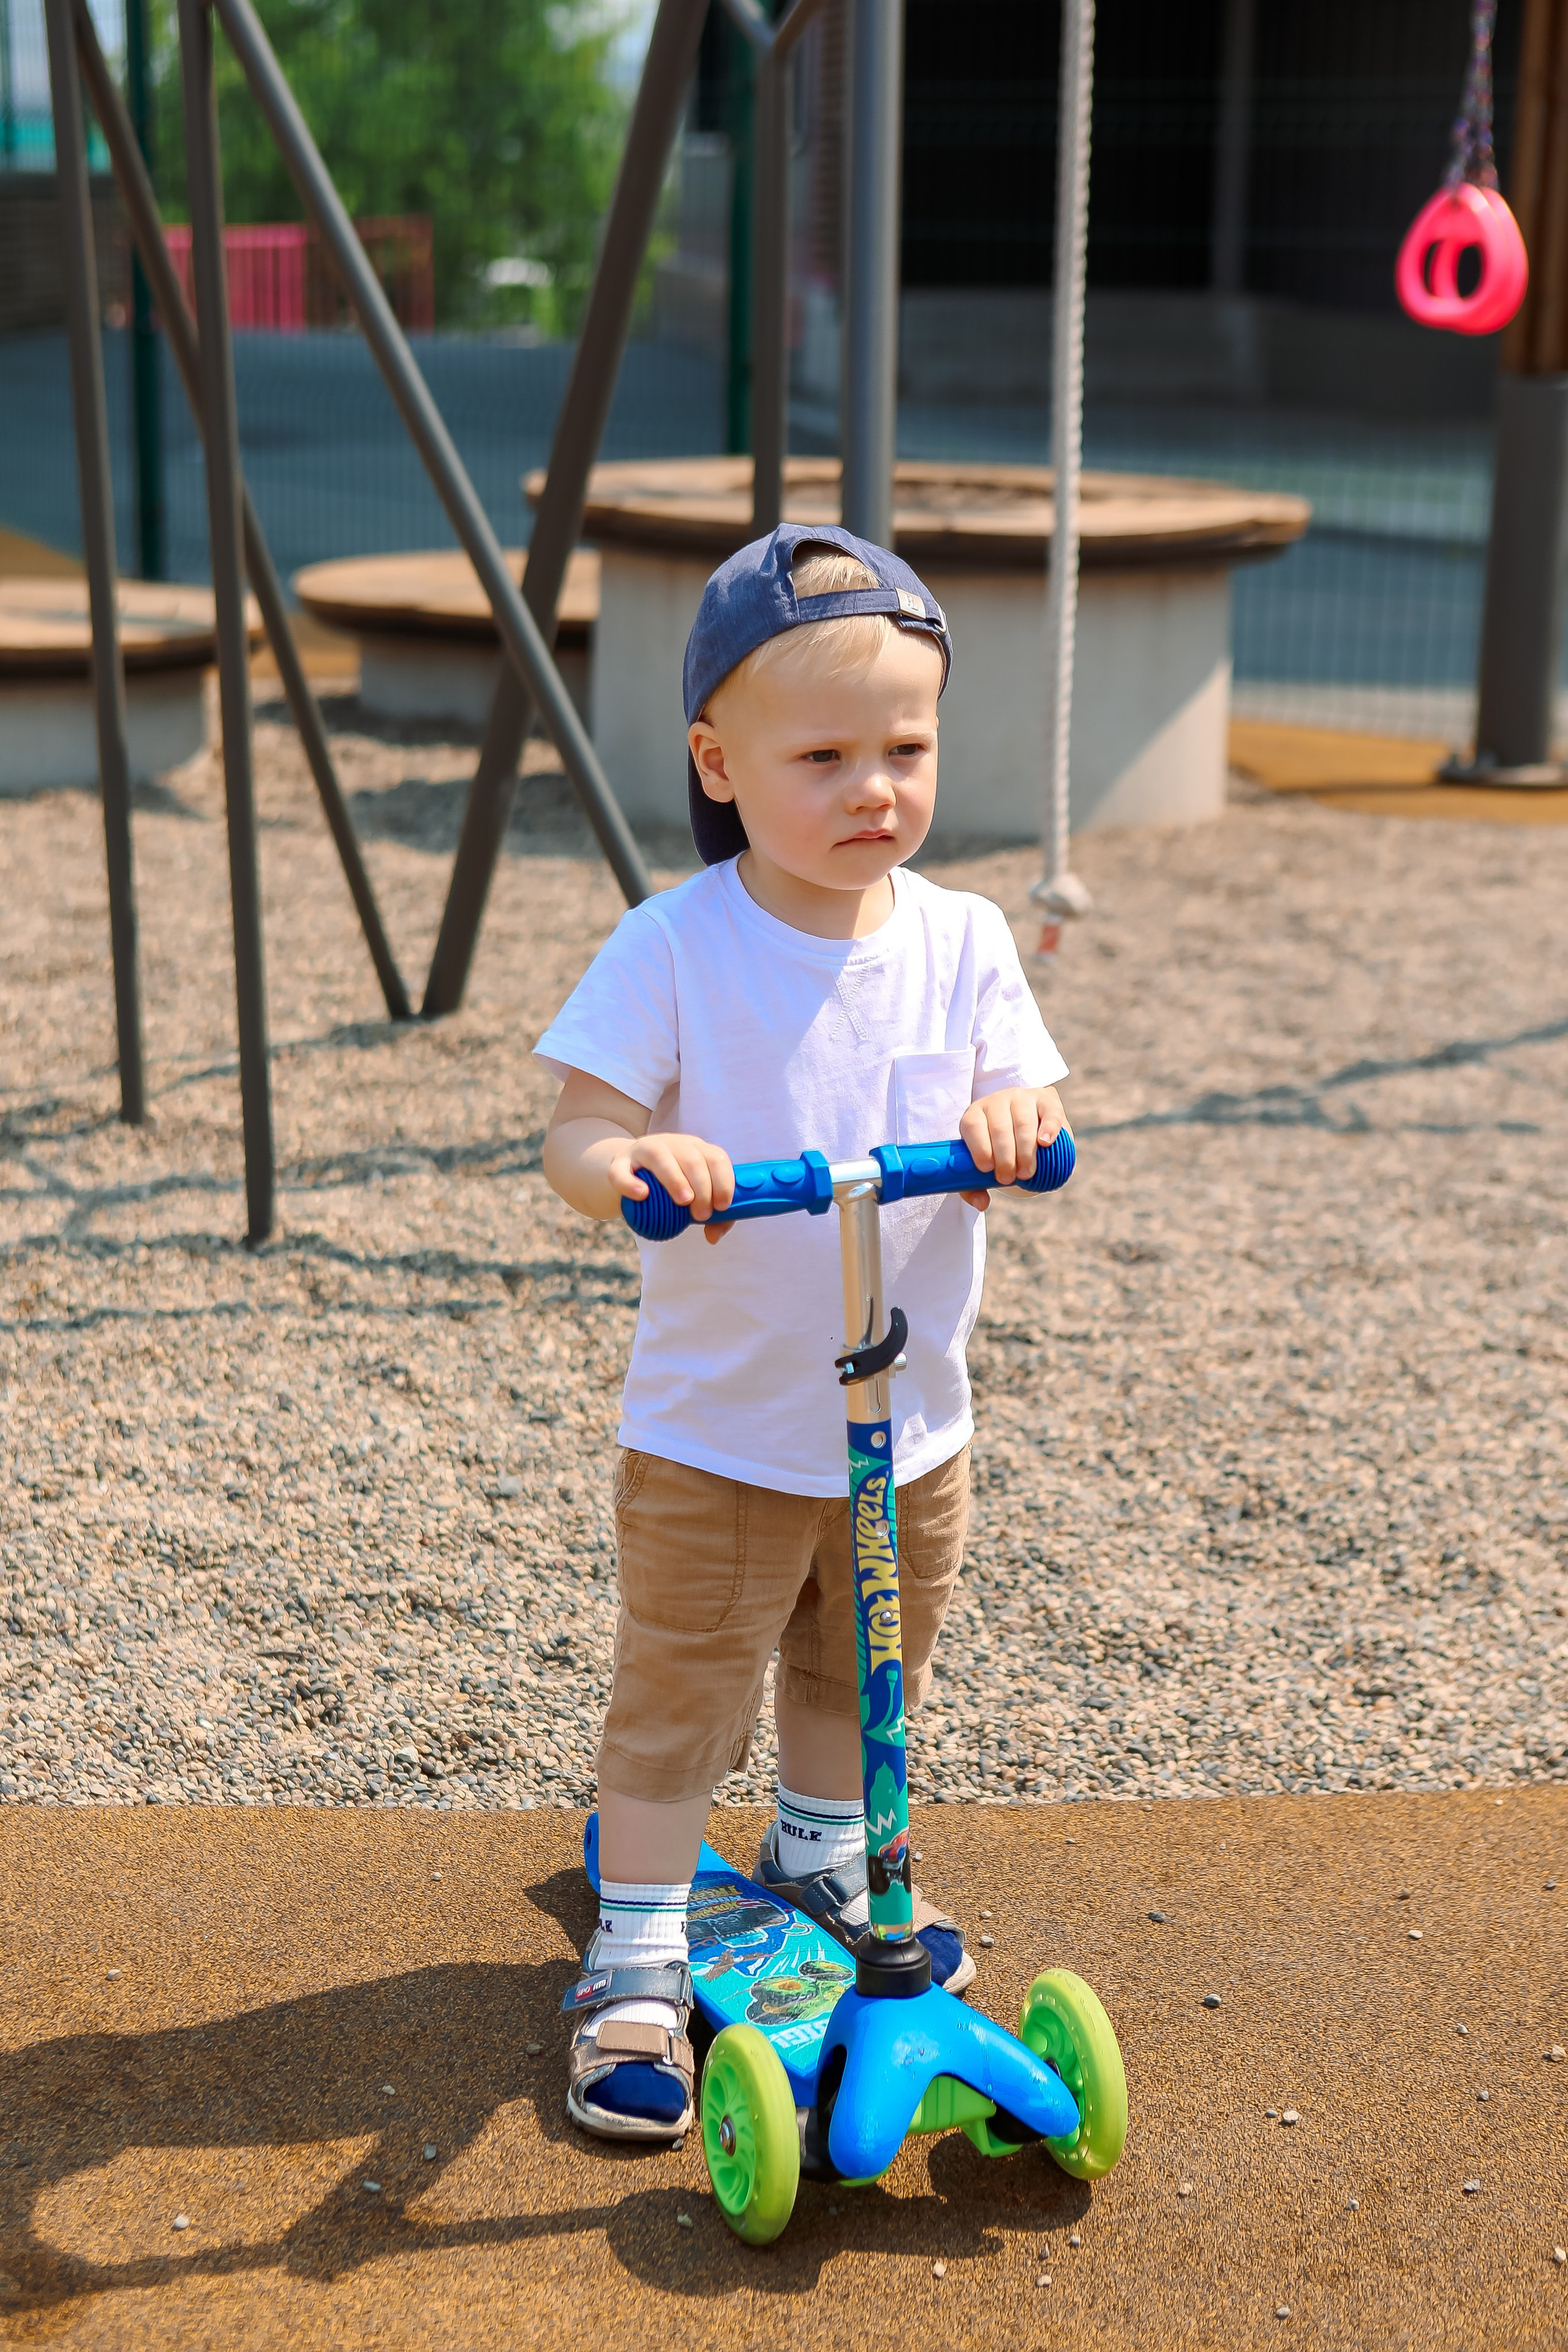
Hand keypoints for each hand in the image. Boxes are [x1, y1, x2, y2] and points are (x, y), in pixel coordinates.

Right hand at [609, 1131, 736, 1244]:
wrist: (630, 1175)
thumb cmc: (670, 1188)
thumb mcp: (694, 1198)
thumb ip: (712, 1217)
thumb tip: (713, 1237)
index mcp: (695, 1149)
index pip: (715, 1157)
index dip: (723, 1181)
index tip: (722, 1206)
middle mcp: (673, 1144)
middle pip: (692, 1158)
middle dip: (703, 1187)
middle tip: (702, 1215)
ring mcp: (644, 1149)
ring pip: (660, 1157)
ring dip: (675, 1180)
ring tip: (684, 1202)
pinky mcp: (620, 1163)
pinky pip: (621, 1171)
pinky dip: (631, 1183)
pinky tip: (642, 1195)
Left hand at [956, 1086, 1066, 1210]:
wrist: (1026, 1124)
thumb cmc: (998, 1149)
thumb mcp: (983, 1163)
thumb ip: (976, 1185)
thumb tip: (981, 1205)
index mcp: (975, 1115)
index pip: (973, 1126)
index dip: (979, 1147)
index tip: (987, 1169)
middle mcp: (997, 1102)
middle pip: (1000, 1127)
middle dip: (1004, 1157)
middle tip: (1009, 1178)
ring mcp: (1022, 1098)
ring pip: (1023, 1122)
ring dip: (1025, 1150)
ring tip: (1026, 1173)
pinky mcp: (1046, 1100)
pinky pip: (1049, 1112)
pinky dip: (1048, 1128)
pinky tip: (1045, 1144)